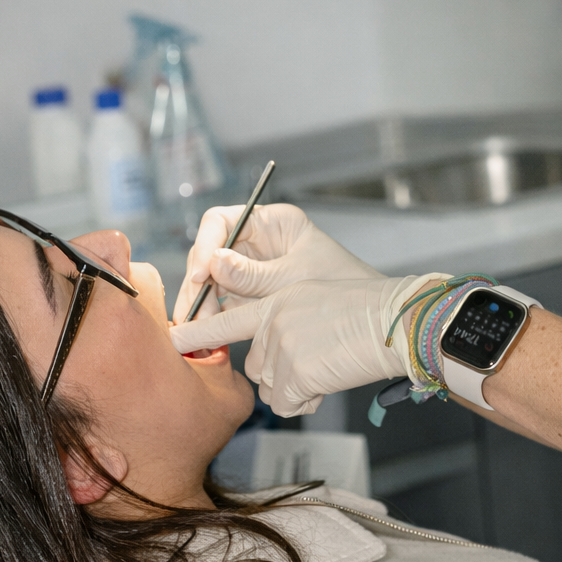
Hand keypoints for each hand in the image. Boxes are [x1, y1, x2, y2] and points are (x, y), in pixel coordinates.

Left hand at [169, 273, 446, 415]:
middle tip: (316, 355)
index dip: (197, 333)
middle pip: (256, 365)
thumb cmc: (362, 309)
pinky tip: (328, 379)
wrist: (388, 323)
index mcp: (274, 300)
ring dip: (295, 386)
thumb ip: (282, 318)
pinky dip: (306, 401)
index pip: (225, 320)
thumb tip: (268, 344)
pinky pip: (287, 405)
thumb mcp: (312, 298)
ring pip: (271, 387)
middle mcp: (271, 323)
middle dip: (280, 370)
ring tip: (326, 363)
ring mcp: (281, 349)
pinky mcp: (295, 374)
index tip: (173, 339)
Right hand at [171, 202, 382, 322]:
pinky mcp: (250, 295)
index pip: (221, 221)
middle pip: (210, 252)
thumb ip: (252, 274)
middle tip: (190, 314)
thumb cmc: (342, 285)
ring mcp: (252, 268)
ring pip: (211, 280)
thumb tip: (211, 262)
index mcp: (271, 222)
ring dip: (200, 305)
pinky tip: (205, 339)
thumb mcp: (294, 277)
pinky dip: (212, 319)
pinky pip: (222, 302)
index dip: (205, 245)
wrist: (370, 317)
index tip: (202, 275)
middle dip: (197, 282)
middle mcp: (256, 241)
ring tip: (194, 334)